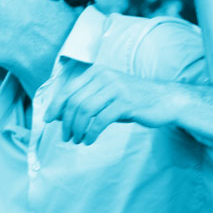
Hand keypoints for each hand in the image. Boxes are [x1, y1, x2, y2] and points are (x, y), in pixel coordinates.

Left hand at [43, 65, 181, 144]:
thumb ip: (86, 101)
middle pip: (75, 101)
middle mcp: (104, 77)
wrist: (164, 100)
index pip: (68, 89)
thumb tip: (59, 115)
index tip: (48, 119)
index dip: (55, 105)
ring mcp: (115, 88)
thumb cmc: (132, 100)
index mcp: (97, 72)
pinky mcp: (125, 102)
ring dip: (77, 129)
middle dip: (66, 121)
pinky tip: (89, 140)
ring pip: (85, 110)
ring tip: (76, 140)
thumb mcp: (107, 95)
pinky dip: (91, 132)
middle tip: (65, 136)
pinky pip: (100, 120)